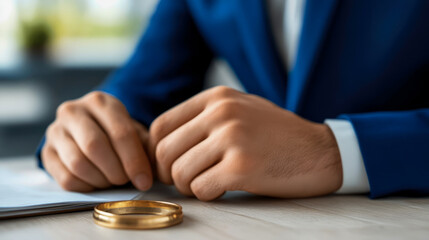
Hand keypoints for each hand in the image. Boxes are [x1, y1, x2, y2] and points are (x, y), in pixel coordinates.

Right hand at [42, 91, 152, 191]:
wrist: (89, 129)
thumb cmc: (118, 132)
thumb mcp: (134, 131)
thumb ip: (144, 148)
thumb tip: (145, 177)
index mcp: (100, 101)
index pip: (120, 132)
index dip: (134, 160)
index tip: (144, 180)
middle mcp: (73, 111)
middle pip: (95, 146)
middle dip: (116, 170)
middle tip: (126, 180)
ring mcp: (55, 131)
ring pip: (78, 164)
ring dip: (101, 180)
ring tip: (113, 180)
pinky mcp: (46, 152)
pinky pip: (66, 178)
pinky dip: (86, 186)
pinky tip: (97, 182)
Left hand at [149, 86, 341, 200]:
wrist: (321, 151)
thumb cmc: (276, 135)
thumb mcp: (240, 110)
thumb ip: (203, 119)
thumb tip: (163, 144)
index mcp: (216, 98)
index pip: (160, 126)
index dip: (156, 153)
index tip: (168, 166)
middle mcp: (221, 113)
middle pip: (164, 151)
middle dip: (169, 174)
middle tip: (186, 181)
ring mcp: (232, 138)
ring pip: (179, 173)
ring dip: (189, 187)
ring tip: (210, 184)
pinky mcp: (242, 166)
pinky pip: (201, 188)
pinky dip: (208, 195)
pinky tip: (224, 189)